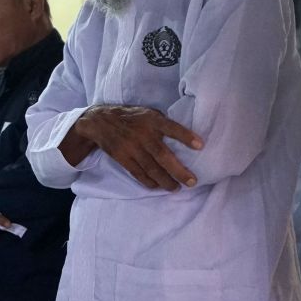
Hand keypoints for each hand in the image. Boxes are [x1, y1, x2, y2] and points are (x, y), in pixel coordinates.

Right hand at [75, 105, 202, 190]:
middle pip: (163, 156)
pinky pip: (138, 173)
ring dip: (166, 181)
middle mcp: (143, 134)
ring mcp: (131, 147)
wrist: (100, 121)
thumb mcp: (148, 113)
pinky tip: (158, 186)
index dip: (185, 136)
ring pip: (152, 169)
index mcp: (152, 120)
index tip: (200, 145)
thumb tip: (184, 137)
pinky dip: (149, 182)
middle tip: (192, 182)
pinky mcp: (122, 157)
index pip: (171, 128)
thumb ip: (162, 123)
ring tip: (176, 188)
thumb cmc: (132, 117)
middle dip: (179, 171)